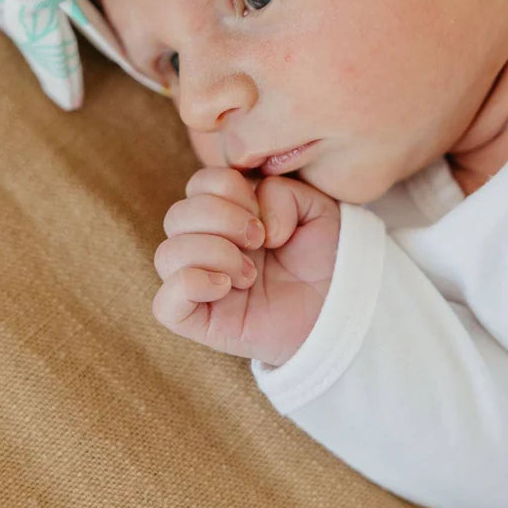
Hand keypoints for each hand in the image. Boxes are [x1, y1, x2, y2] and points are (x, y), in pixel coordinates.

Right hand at [153, 166, 340, 366]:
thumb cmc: (327, 260)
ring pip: (166, 255)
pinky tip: (226, 288)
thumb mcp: (315, 208)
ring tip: (249, 274)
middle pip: (176, 216)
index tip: (263, 214)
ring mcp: (200, 285)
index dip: (227, 188)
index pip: (198, 185)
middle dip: (220, 220)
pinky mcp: (201, 322)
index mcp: (228, 217)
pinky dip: (189, 286)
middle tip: (259, 241)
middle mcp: (207, 248)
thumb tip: (254, 222)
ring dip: (212, 253)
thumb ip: (282, 191)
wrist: (344, 307)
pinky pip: (163, 304)